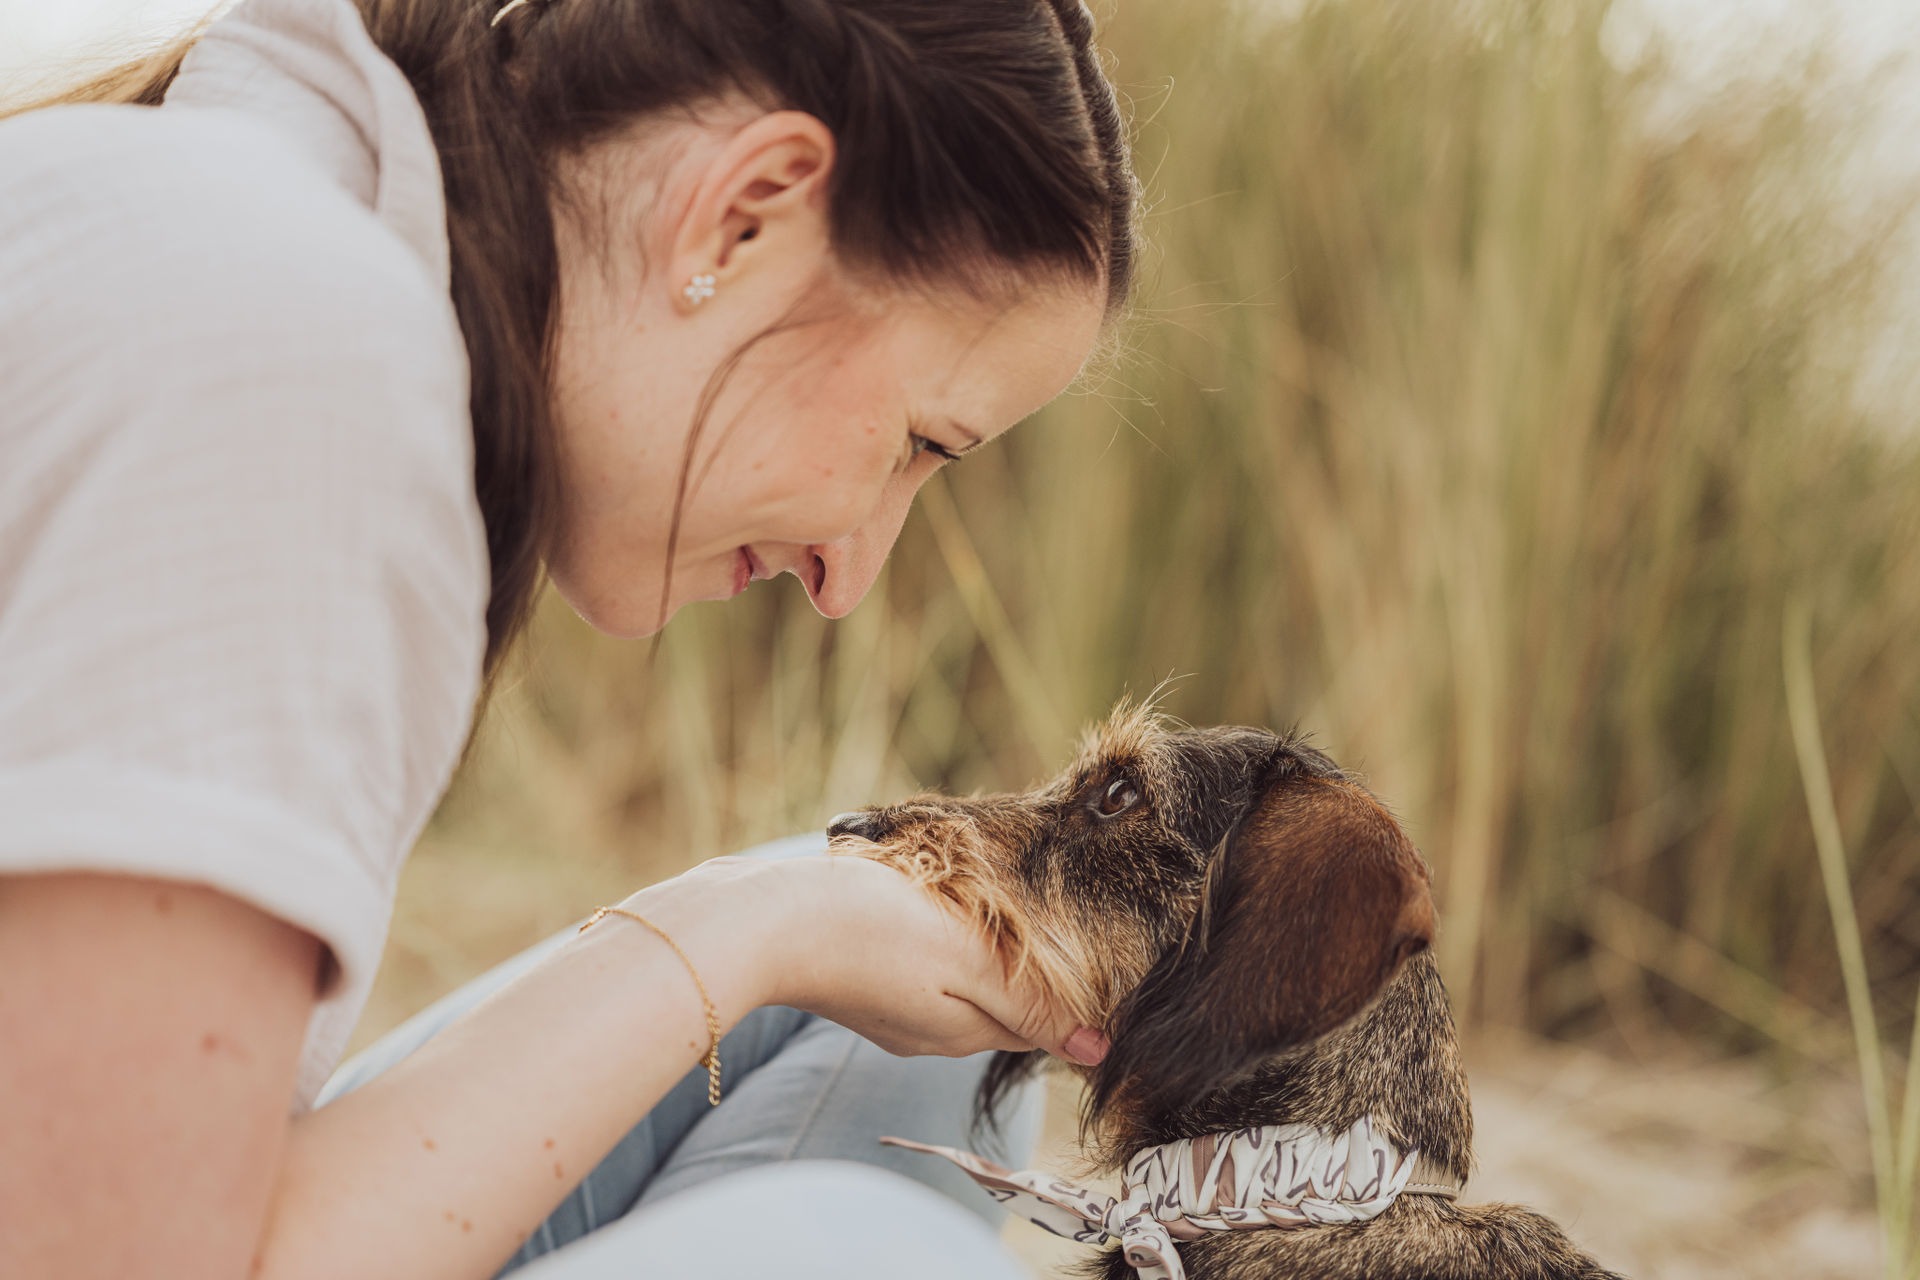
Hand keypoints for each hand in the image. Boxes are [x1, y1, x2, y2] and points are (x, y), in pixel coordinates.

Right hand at [624, 854, 1107, 1062]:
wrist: (766, 920)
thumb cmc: (872, 930)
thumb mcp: (968, 960)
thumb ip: (1031, 1003)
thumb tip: (1098, 1052)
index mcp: (962, 1030)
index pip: (1037, 1026)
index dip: (1064, 997)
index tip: (1083, 958)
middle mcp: (927, 1035)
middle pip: (997, 1011)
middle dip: (1022, 981)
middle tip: (1041, 931)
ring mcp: (888, 1014)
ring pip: (956, 992)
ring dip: (977, 963)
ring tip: (984, 921)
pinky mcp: (857, 985)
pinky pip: (917, 977)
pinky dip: (935, 954)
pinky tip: (925, 922)